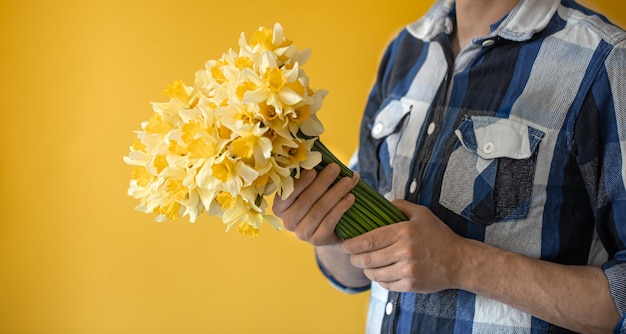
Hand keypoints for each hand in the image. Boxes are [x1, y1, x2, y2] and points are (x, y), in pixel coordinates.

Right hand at [272, 163, 358, 245]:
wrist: (329, 229)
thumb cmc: (318, 201)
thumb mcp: (313, 189)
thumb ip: (316, 176)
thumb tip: (330, 161)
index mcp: (280, 207)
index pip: (287, 193)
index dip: (301, 182)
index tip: (314, 169)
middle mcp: (287, 222)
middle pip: (306, 200)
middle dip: (322, 182)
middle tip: (336, 168)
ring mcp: (301, 233)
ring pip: (319, 210)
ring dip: (335, 193)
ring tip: (348, 181)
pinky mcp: (317, 240)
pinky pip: (329, 222)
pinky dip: (341, 208)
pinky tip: (350, 197)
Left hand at [341, 199, 467, 292]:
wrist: (459, 261)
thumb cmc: (439, 235)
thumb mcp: (422, 214)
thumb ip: (400, 206)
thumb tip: (380, 202)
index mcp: (404, 232)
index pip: (369, 240)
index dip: (352, 244)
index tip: (344, 244)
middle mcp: (405, 252)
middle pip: (368, 259)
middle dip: (354, 258)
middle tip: (351, 256)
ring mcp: (408, 270)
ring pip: (374, 274)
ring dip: (366, 270)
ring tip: (365, 264)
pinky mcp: (411, 285)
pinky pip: (386, 285)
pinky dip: (379, 280)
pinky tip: (380, 273)